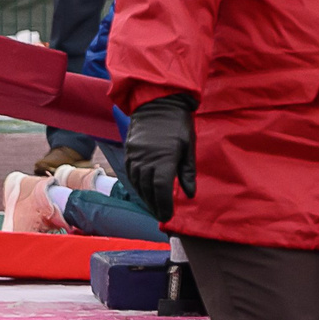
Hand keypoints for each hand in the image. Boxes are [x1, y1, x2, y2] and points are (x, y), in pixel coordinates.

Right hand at [124, 95, 197, 221]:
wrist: (158, 102)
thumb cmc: (178, 124)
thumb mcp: (188, 146)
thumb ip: (187, 171)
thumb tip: (189, 194)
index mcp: (164, 159)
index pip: (161, 189)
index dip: (163, 205)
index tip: (168, 216)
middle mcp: (146, 160)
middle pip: (148, 190)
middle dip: (155, 205)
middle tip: (161, 216)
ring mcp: (135, 156)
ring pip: (137, 184)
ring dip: (145, 198)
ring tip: (153, 207)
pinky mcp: (129, 152)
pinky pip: (130, 174)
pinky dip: (137, 186)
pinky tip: (143, 192)